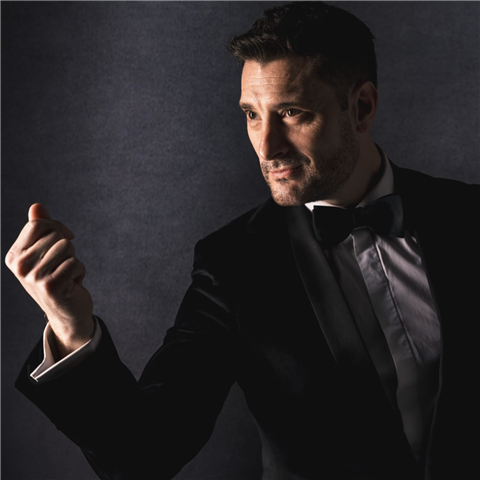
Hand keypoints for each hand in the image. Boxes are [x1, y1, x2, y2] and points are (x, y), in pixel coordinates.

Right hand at [5, 204, 93, 356]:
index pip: (38, 224)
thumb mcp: (46, 253)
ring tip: (66, 274)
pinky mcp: (51, 286)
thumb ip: (41, 229)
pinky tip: (72, 284)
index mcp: (14, 256)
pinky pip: (75, 262)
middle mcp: (20, 267)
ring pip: (67, 246)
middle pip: (55, 235)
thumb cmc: (58, 278)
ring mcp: (34, 277)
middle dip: (67, 248)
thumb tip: (36, 206)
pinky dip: (80, 271)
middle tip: (62, 266)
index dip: (58, 228)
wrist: (67, 313)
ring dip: (74, 259)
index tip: (65, 238)